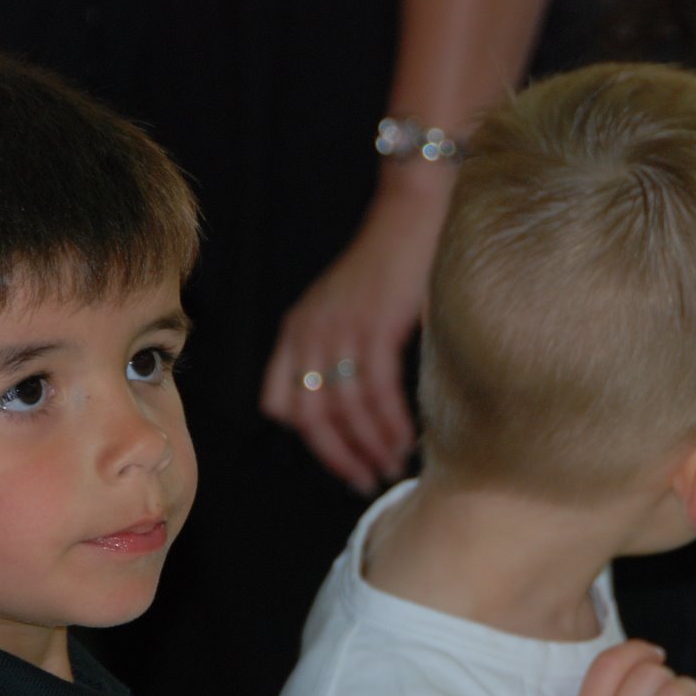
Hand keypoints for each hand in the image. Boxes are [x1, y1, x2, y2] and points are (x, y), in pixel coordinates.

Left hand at [260, 166, 454, 492]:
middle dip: (338, 457)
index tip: (340, 458)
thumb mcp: (347, 307)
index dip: (308, 438)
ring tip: (392, 468)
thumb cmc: (392, 264)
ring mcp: (339, 330)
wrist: (416, 213)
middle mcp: (309, 332)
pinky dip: (392, 424)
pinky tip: (408, 441)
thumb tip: (359, 408)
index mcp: (297, 329)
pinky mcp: (374, 327)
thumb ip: (340, 349)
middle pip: (310, 418)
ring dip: (371, 447)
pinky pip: (376, 392)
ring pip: (346, 410)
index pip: (280, 403)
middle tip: (365, 482)